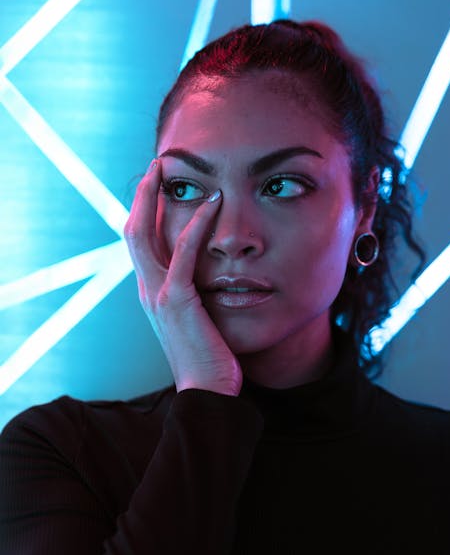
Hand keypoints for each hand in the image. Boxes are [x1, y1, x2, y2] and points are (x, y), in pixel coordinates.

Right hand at [124, 159, 242, 395]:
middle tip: (158, 164)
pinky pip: (183, 255)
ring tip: (169, 170)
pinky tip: (211, 204)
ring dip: (155, 198)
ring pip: (145, 235)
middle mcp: (147, 289)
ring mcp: (158, 295)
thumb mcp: (194, 319)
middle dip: (143, 193)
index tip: (158, 184)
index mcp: (151, 292)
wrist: (206, 390)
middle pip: (133, 230)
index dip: (145, 209)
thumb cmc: (206, 355)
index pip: (140, 241)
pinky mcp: (177, 301)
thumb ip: (191, 294)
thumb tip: (204, 274)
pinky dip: (194, 226)